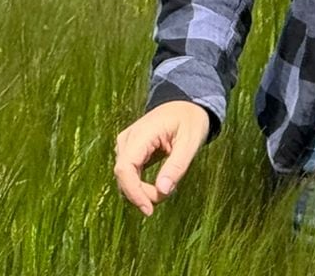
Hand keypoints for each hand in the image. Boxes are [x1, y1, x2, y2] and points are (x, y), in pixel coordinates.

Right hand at [114, 101, 211, 215]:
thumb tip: (162, 191)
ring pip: (125, 179)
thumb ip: (176, 166)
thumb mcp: (190, 142)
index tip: (149, 209)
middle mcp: (128, 139)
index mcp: (142, 133)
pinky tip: (159, 185)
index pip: (124, 168)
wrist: (185, 105)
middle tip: (168, 194)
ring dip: (142, 191)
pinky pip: (130, 175)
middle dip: (142, 194)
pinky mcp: (129, 152)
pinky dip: (142, 186)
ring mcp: (126, 145)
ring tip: (167, 186)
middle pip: (124, 176)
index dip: (133, 192)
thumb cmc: (190, 120)